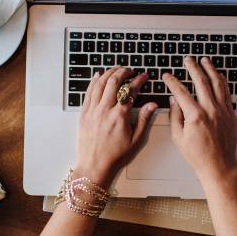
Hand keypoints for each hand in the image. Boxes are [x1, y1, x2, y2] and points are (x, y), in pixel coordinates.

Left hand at [74, 66, 157, 186]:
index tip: (143, 76)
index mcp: (120, 116)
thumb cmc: (115, 156)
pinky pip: (89, 92)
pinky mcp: (84, 113)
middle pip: (114, 82)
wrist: (94, 165)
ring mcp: (93, 110)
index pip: (131, 91)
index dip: (139, 81)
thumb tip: (152, 105)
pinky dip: (94, 81)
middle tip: (130, 70)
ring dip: (109, 73)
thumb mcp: (135, 140)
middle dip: (123, 72)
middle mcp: (105, 110)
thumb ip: (144, 119)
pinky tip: (98, 76)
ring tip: (116, 70)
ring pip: (100, 84)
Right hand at [162, 56, 236, 183]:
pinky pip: (227, 92)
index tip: (167, 76)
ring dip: (210, 69)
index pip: (181, 92)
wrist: (219, 166)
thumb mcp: (178, 137)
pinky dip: (222, 81)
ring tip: (205, 60)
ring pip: (217, 83)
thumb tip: (174, 100)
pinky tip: (218, 75)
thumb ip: (175, 116)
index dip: (172, 81)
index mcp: (195, 116)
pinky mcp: (230, 114)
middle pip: (201, 81)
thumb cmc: (198, 155)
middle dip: (193, 67)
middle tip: (188, 59)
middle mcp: (211, 110)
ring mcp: (222, 111)